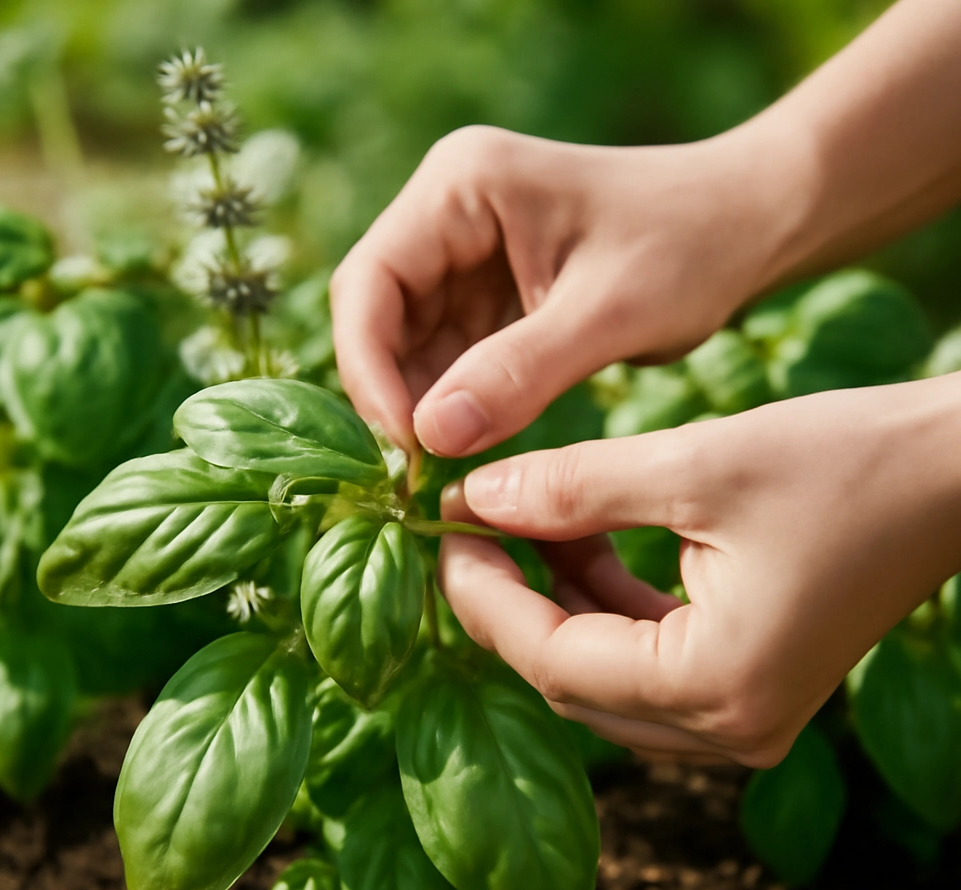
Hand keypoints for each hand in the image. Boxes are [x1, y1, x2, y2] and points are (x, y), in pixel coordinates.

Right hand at [330, 124, 800, 456]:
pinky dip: (458, 405)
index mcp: (463, 186)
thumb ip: (516, 373)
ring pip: (409, 346)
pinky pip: (451, 358)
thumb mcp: (607, 312)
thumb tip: (427, 439)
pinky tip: (472, 448)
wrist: (750, 225)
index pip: (370, 283)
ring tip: (445, 472)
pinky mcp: (489, 294)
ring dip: (424, 408)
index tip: (404, 445)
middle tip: (419, 474)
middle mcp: (449, 214)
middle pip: (378, 317)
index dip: (369, 368)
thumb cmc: (693, 244)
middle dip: (395, 394)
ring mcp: (466, 255)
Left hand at [438, 375, 960, 765]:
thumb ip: (571, 488)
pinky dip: (603, 607)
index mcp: (720, 690)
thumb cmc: (850, 461)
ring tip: (523, 522)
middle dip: (509, 603)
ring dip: (554, 602)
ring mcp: (745, 718)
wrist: (958, 471)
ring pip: (602, 675)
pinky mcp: (751, 685)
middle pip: (570, 681)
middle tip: (469, 528)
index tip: (443, 532)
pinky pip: (645, 661)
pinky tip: (580, 542)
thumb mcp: (694, 465)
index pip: (553, 662)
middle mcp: (732, 729)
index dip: (483, 597)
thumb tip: (474, 497)